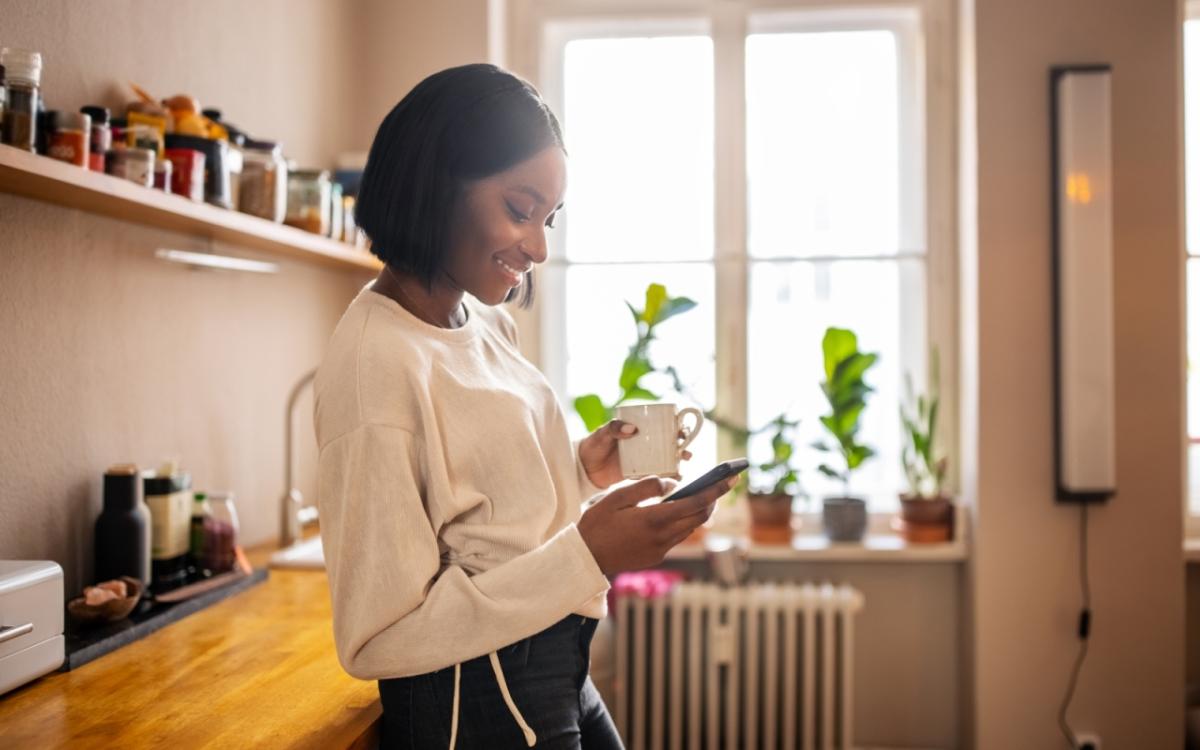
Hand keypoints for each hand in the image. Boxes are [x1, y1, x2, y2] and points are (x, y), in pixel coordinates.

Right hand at [577, 474, 736, 575]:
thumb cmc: (596, 524)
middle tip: (723, 483)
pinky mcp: (656, 557)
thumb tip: (671, 484)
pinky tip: (680, 513)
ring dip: (699, 512)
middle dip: (713, 499)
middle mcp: (662, 537)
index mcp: (654, 519)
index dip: (715, 490)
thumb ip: (646, 487)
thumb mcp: (616, 496)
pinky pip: (676, 536)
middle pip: (698, 517)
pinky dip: (683, 523)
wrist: (584, 559)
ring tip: (705, 496)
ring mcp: (661, 549)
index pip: (694, 502)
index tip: (729, 479)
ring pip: (690, 528)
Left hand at [579, 420, 693, 487]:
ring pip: (666, 458)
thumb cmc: (593, 445)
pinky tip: (676, 479)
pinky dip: (668, 476)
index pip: (661, 425)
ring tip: (684, 465)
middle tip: (686, 451)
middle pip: (669, 442)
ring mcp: (643, 458)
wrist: (583, 468)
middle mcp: (644, 443)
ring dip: (679, 461)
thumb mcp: (602, 433)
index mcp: (638, 428)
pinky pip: (657, 474)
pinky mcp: (639, 473)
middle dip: (682, 445)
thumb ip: (614, 428)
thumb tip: (632, 428)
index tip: (682, 431)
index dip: (676, 426)